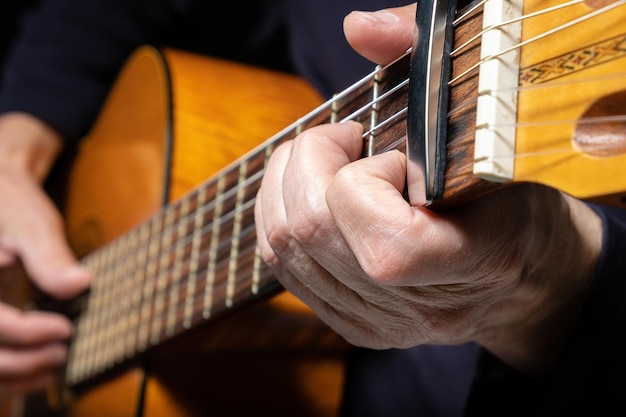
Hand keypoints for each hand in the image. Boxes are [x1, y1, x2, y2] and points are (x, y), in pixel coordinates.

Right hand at [0, 113, 90, 393]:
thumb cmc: (10, 200)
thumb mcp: (32, 222)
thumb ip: (49, 257)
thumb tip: (79, 285)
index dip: (26, 332)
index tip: (65, 328)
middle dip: (19, 361)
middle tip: (61, 353)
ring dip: (12, 373)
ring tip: (53, 365)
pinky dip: (6, 369)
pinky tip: (36, 369)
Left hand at [255, 4, 601, 374]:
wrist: (516, 280)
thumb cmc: (509, 200)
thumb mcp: (492, 125)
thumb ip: (430, 62)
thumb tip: (360, 28)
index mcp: (470, 264)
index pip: (384, 245)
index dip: (364, 181)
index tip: (390, 154)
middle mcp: (415, 307)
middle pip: (310, 232)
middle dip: (307, 162)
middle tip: (342, 142)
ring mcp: (377, 322)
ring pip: (282, 247)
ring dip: (286, 183)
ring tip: (328, 164)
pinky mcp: (349, 322)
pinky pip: (280, 265)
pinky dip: (279, 213)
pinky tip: (312, 194)